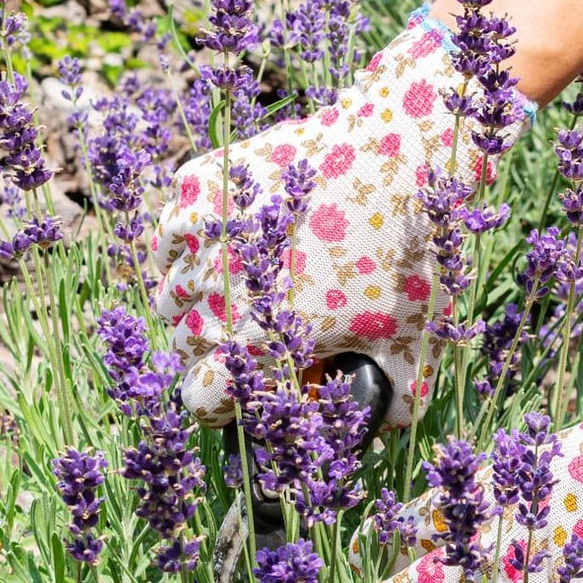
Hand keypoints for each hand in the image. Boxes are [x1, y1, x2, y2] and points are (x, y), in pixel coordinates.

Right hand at [149, 9, 496, 428]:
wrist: (403, 148)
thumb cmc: (412, 252)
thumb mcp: (414, 343)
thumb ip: (389, 403)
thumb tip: (371, 433)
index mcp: (263, 340)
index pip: (201, 401)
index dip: (223, 408)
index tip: (244, 398)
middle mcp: (220, 291)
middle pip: (184, 348)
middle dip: (214, 355)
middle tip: (254, 341)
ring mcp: (204, 235)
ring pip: (168, 294)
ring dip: (195, 305)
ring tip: (236, 297)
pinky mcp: (202, 183)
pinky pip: (170, 235)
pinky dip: (187, 249)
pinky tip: (224, 248)